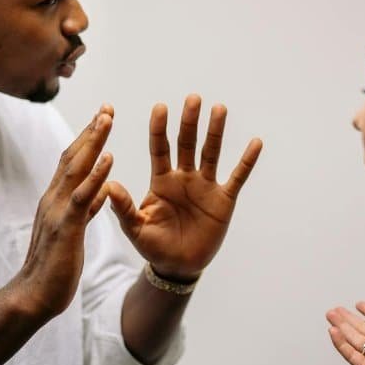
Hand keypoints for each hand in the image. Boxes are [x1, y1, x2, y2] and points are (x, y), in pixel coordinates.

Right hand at [11, 105, 114, 317]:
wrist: (33, 296)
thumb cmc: (54, 267)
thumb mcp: (73, 231)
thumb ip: (84, 210)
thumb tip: (100, 191)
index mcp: (56, 200)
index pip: (71, 162)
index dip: (87, 138)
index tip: (102, 118)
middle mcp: (53, 199)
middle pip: (72, 156)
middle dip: (91, 130)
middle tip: (107, 106)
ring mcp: (57, 211)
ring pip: (75, 168)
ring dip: (93, 142)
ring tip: (108, 119)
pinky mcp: (65, 227)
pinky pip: (82, 196)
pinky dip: (95, 176)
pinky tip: (109, 159)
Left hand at [107, 95, 262, 280]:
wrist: (178, 266)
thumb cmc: (154, 246)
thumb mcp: (135, 228)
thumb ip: (124, 207)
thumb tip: (108, 184)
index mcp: (161, 181)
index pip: (160, 148)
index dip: (160, 129)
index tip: (160, 108)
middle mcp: (184, 178)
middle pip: (187, 143)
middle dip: (189, 122)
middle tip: (193, 98)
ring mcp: (205, 186)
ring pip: (211, 153)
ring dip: (215, 131)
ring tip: (219, 108)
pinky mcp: (224, 200)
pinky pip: (237, 177)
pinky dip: (246, 161)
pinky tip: (255, 142)